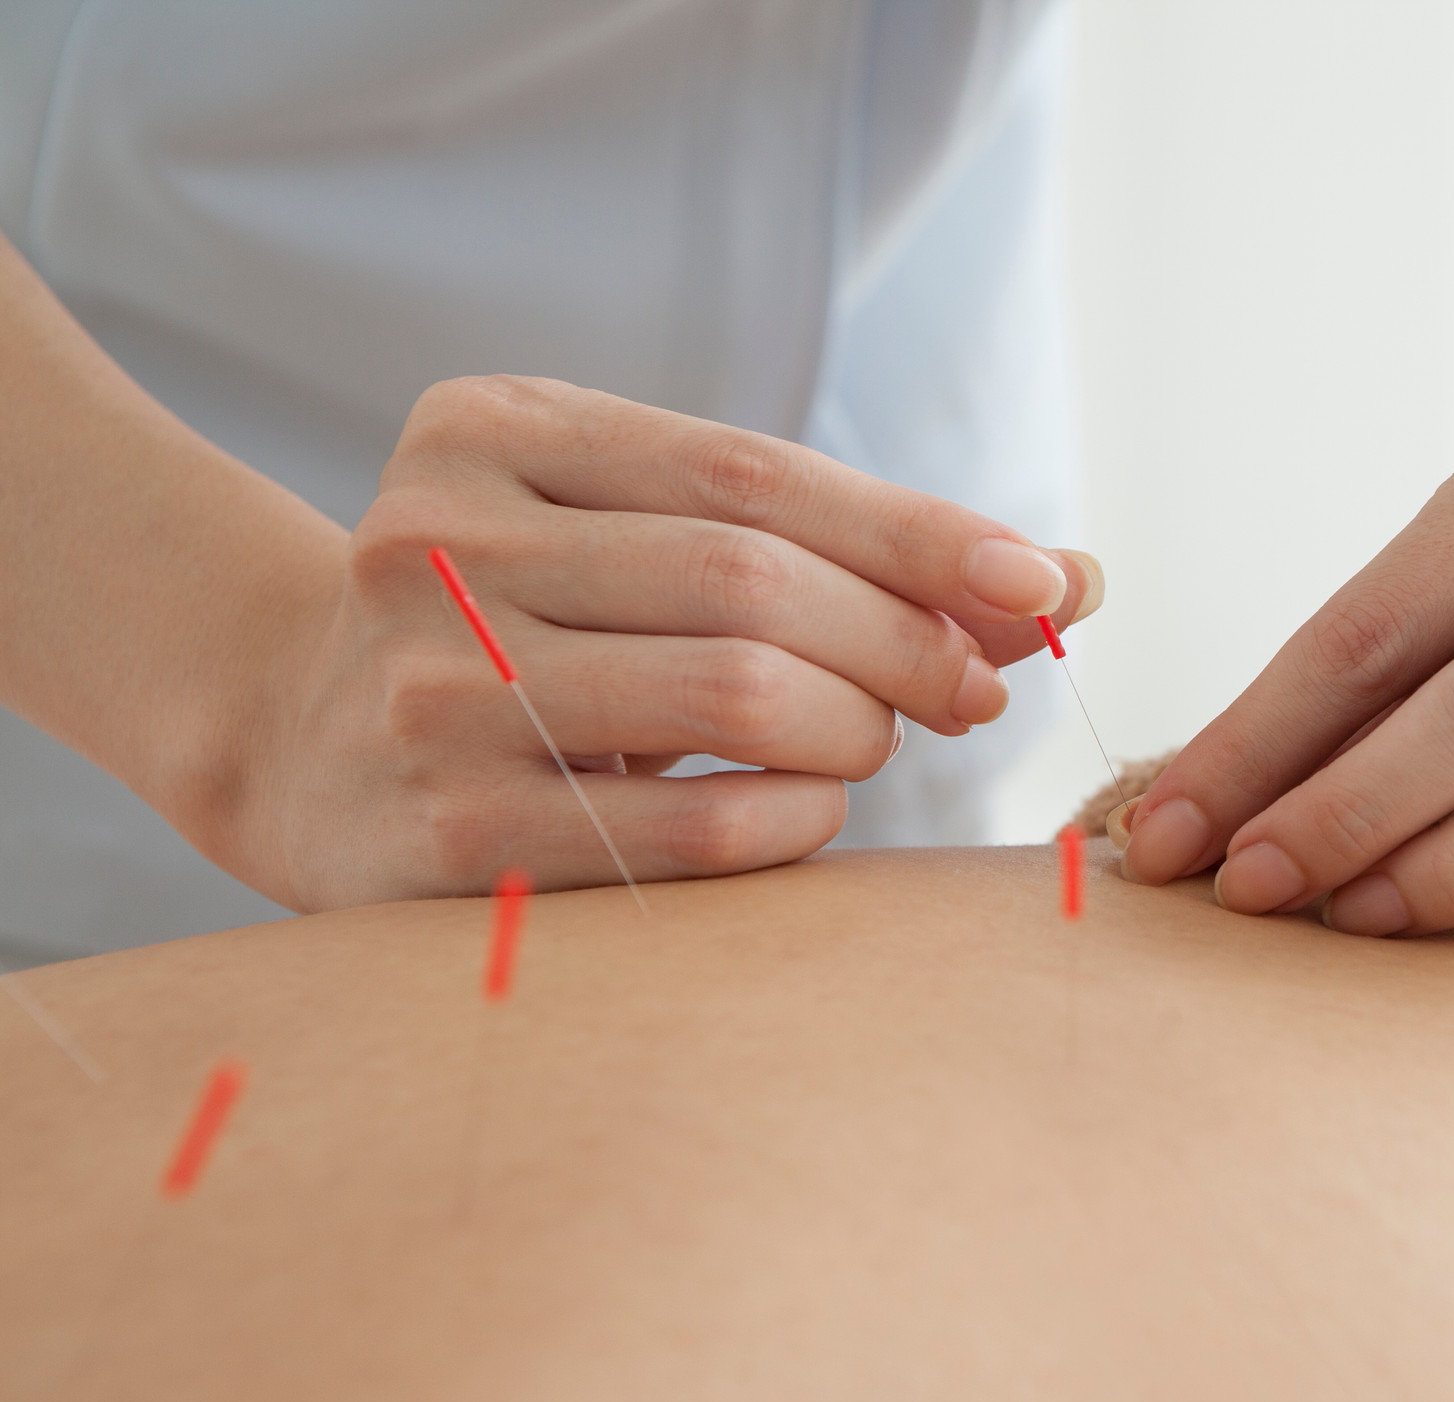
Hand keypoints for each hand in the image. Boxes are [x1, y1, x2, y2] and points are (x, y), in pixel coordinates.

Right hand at [235, 375, 1100, 908]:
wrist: (299, 741)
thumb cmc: (529, 623)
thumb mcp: (640, 535)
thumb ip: (833, 545)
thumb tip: (1070, 581)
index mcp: (491, 429)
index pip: (753, 472)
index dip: (919, 532)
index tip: (1040, 584)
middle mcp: (437, 541)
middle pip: (751, 581)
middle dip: (906, 640)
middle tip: (972, 688)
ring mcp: (431, 691)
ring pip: (736, 696)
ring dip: (859, 728)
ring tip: (874, 741)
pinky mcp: (446, 835)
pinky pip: (694, 830)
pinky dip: (798, 820)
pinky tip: (807, 808)